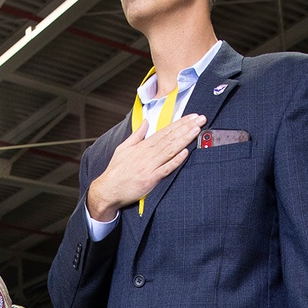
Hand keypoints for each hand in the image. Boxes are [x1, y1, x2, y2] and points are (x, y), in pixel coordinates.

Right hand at [86, 114, 205, 219]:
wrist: (107, 190)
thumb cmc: (115, 171)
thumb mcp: (123, 148)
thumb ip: (137, 135)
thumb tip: (146, 122)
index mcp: (142, 146)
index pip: (164, 131)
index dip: (179, 123)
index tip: (191, 117)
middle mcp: (147, 154)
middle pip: (170, 138)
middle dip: (186, 127)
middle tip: (200, 119)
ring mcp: (149, 166)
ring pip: (170, 150)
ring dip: (184, 139)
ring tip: (196, 130)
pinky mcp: (150, 179)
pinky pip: (165, 168)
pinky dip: (175, 160)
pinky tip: (185, 152)